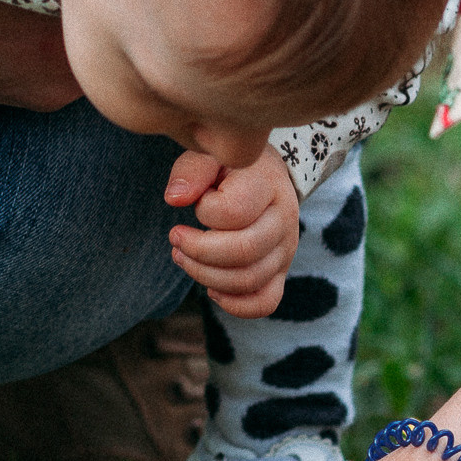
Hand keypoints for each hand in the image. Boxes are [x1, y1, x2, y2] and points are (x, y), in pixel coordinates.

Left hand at [163, 147, 299, 317]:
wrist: (262, 177)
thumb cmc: (227, 166)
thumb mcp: (209, 155)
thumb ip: (192, 170)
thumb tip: (175, 199)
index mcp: (269, 185)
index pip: (233, 212)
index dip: (204, 212)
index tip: (194, 203)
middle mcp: (284, 219)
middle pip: (242, 252)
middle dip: (197, 251)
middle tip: (175, 239)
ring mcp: (285, 249)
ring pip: (247, 280)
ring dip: (205, 276)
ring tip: (182, 257)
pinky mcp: (280, 273)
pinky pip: (264, 303)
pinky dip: (234, 305)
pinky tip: (212, 290)